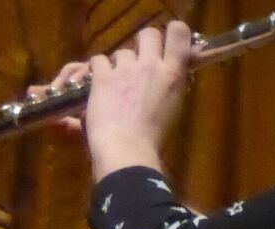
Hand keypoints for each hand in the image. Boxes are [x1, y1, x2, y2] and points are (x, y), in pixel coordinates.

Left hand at [28, 21, 191, 180]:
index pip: (178, 33)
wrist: (128, 150)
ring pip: (121, 52)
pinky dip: (96, 69)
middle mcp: (151, 65)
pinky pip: (98, 60)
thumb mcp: (173, 109)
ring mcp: (126, 70)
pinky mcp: (104, 78)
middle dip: (141, 45)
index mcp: (174, 74)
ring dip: (117, 64)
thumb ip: (169, 87)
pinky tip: (96, 82)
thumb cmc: (153, 140)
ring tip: (113, 82)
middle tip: (135, 63)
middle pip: (147, 34)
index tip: (164, 44)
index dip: (171, 33)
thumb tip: (165, 80)